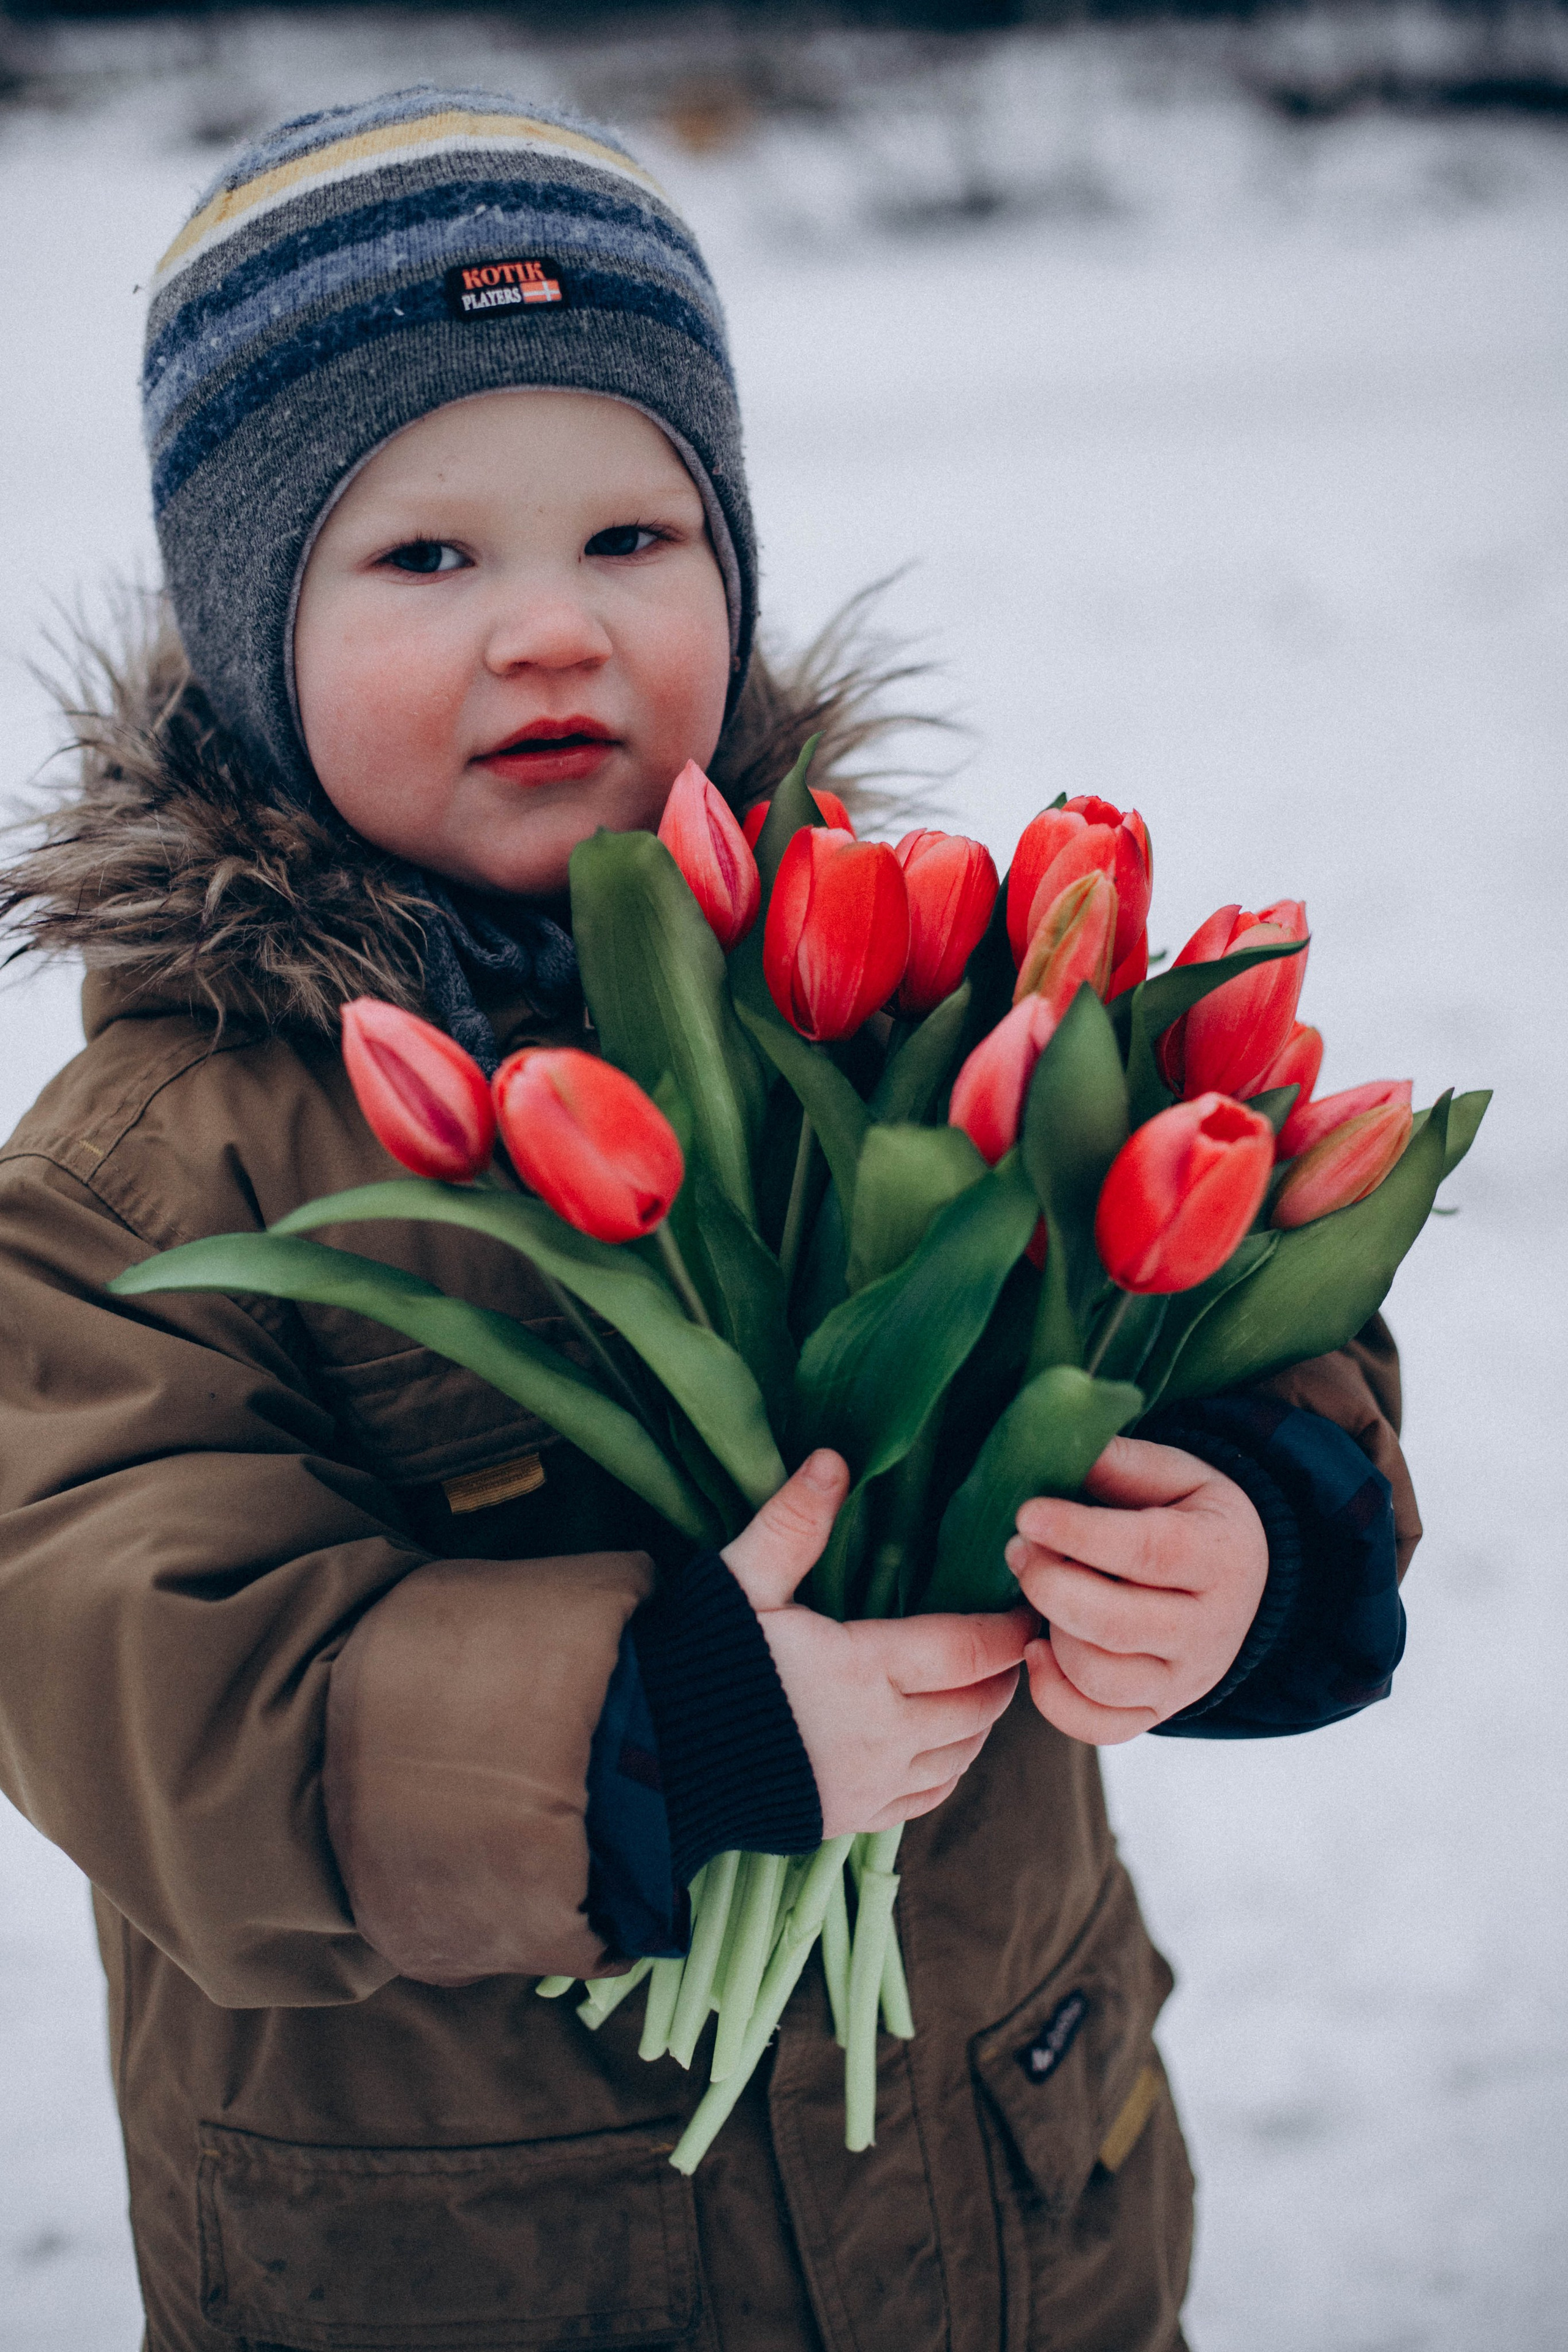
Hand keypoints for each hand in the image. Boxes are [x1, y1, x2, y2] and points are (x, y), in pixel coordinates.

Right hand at [723, 1451, 1032, 1835]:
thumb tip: (833, 1459)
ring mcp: (868, 1786)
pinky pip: (928, 1796)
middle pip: (977, 1708)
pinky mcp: (849, 1818)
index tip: (1024, 1606)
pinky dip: (951, 1765)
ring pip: (961, 1756)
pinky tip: (943, 1740)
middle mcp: (880, 1736)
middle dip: (1003, 1674)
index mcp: (861, 1672)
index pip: (968, 1652)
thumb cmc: (696, 1661)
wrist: (649, 1758)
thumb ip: (792, 1524)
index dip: (1005, 1630)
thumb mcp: (740, 1583)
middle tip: (1011, 1640)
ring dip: (980, 1720)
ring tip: (980, 1682)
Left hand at [1008, 1436, 1266, 1745]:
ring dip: (1050, 1635)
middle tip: (1016, 1550)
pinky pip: (1097, 1726)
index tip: (1026, 1513)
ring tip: (1036, 1593)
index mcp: (1219, 1557)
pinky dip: (1053, 1695)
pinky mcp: (1158, 1712)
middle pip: (1116, 1624)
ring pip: (1100, 1678)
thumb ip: (1123, 1463)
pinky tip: (1037, 1647)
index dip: (1080, 1535)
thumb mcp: (1176, 1474)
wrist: (1240, 1580)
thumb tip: (1060, 1446)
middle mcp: (1209, 1629)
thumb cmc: (1192, 1515)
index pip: (1147, 1553)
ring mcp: (1184, 1680)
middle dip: (1049, 1586)